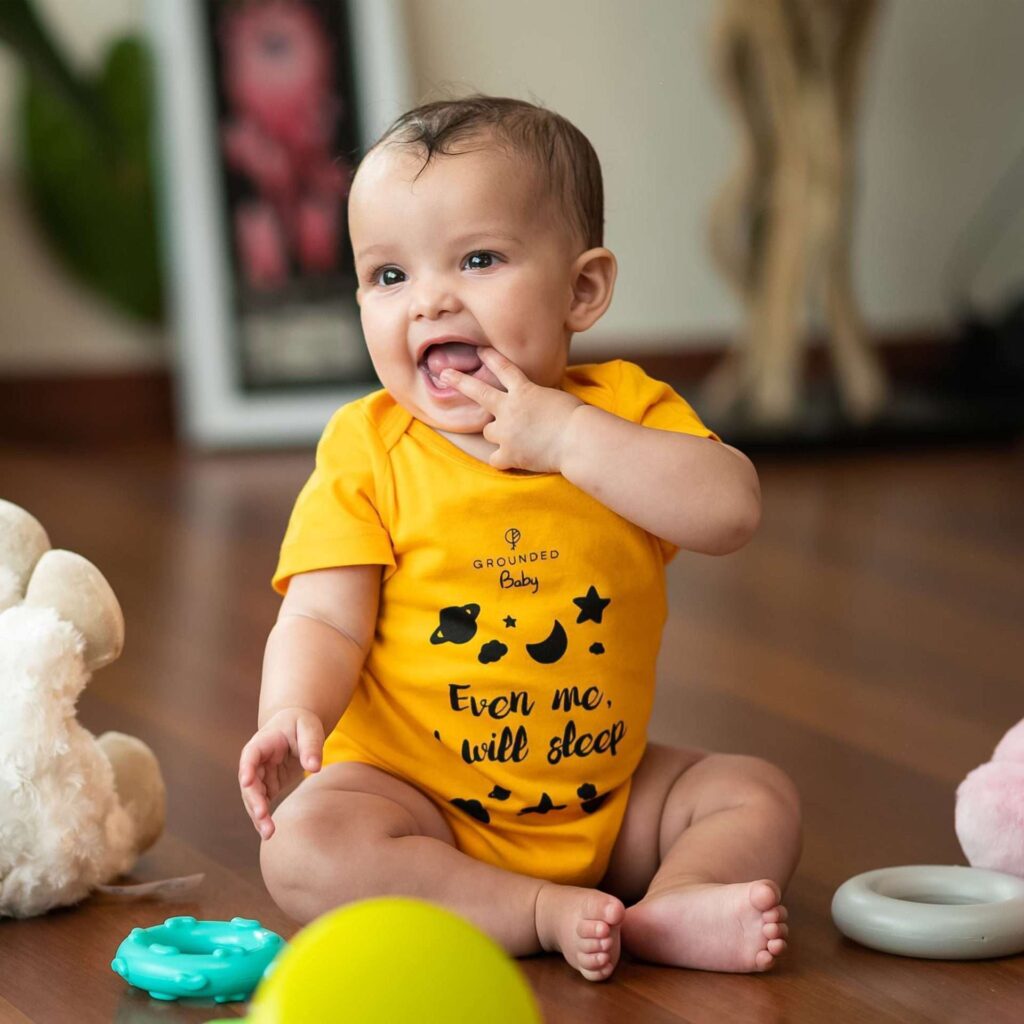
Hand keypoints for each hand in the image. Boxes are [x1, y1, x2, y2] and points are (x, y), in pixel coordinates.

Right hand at [238, 706, 323, 839]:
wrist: (296, 727)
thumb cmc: (301, 724)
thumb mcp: (309, 728)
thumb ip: (311, 745)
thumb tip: (315, 767)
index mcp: (263, 742)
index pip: (250, 755)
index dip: (247, 768)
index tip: (247, 782)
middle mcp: (256, 761)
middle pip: (249, 782)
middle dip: (254, 800)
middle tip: (262, 817)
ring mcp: (260, 775)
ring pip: (254, 797)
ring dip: (258, 815)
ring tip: (268, 833)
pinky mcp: (268, 785)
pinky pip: (263, 803)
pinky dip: (264, 817)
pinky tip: (268, 832)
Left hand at [440, 347, 583, 472]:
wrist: (577, 440)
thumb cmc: (577, 418)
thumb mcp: (559, 398)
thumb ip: (542, 397)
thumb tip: (541, 401)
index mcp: (525, 390)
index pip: (504, 368)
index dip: (491, 358)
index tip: (480, 351)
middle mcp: (510, 408)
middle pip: (479, 392)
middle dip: (459, 382)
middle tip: (444, 374)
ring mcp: (506, 432)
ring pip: (488, 431)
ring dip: (497, 433)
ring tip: (512, 437)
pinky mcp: (509, 454)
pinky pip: (495, 459)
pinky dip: (502, 459)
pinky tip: (511, 459)